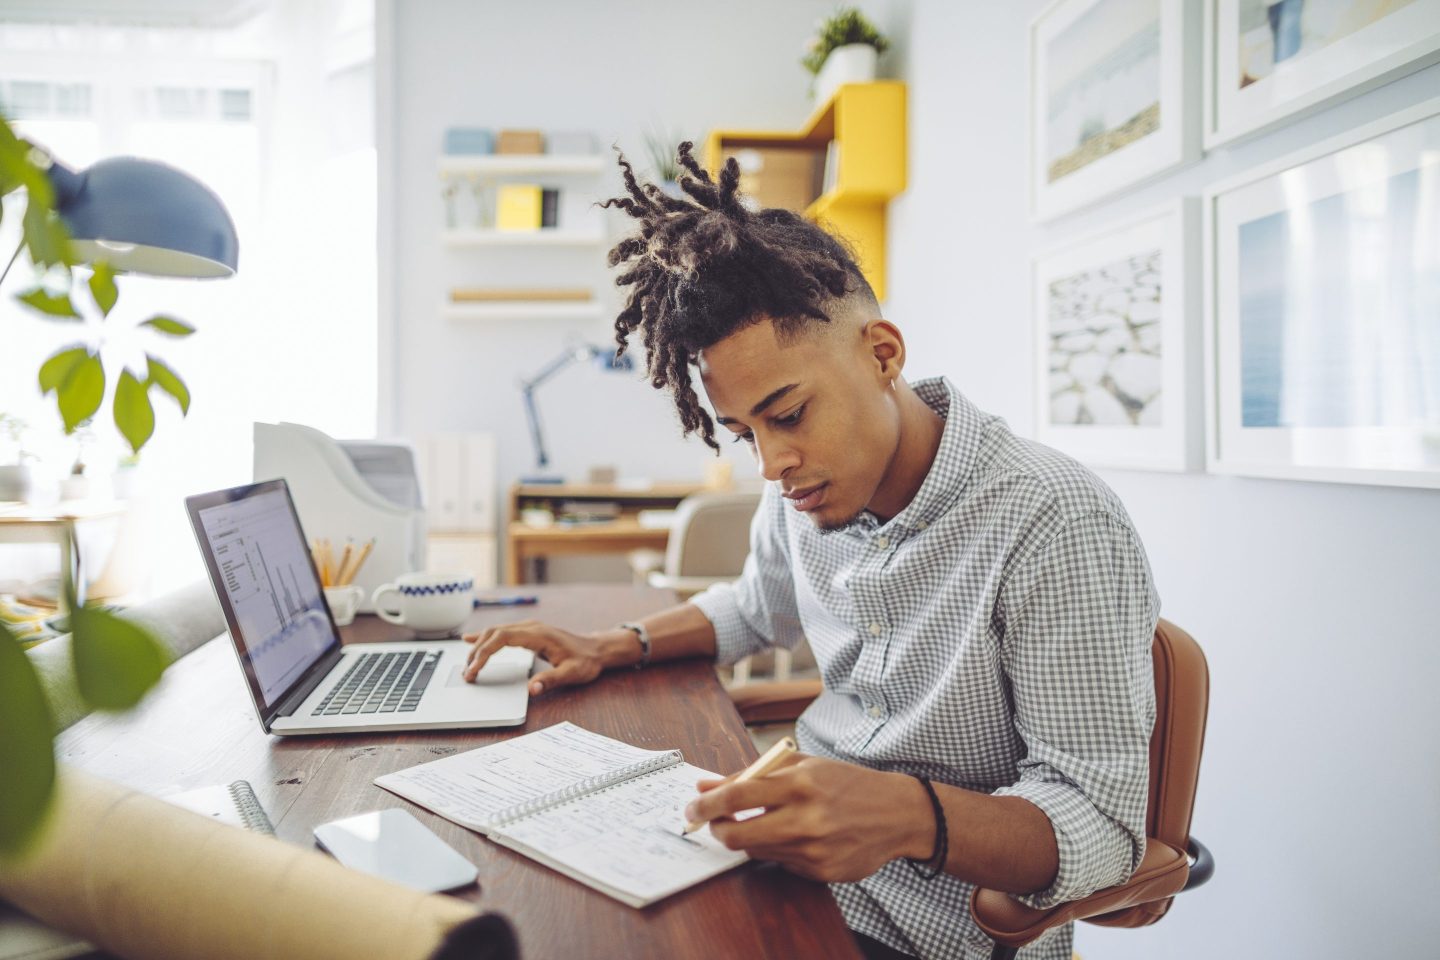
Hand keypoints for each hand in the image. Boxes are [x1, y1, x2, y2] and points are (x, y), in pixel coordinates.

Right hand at [461, 619, 608, 695]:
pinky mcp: (528, 633)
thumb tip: (531, 689)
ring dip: (479, 646)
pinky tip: (471, 640)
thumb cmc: (586, 661)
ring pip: (495, 631)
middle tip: (467, 673)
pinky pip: (502, 632)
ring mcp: (529, 628)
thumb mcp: (572, 673)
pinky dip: (485, 638)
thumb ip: (551, 680)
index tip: (474, 668)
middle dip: (476, 652)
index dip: (485, 652)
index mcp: (539, 634)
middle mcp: (531, 627)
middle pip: (494, 633)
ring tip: (468, 665)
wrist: (597, 649)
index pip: (502, 638)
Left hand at [684, 754, 930, 882]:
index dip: (708, 805)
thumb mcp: (802, 765)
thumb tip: (705, 787)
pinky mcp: (821, 873)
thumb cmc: (845, 783)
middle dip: (718, 830)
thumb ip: (751, 774)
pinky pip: (781, 864)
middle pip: (738, 835)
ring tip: (767, 822)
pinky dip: (779, 850)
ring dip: (750, 837)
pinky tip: (799, 837)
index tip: (692, 808)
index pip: (738, 795)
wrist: (897, 813)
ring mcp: (813, 850)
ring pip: (756, 850)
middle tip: (714, 823)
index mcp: (800, 783)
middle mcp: (805, 819)